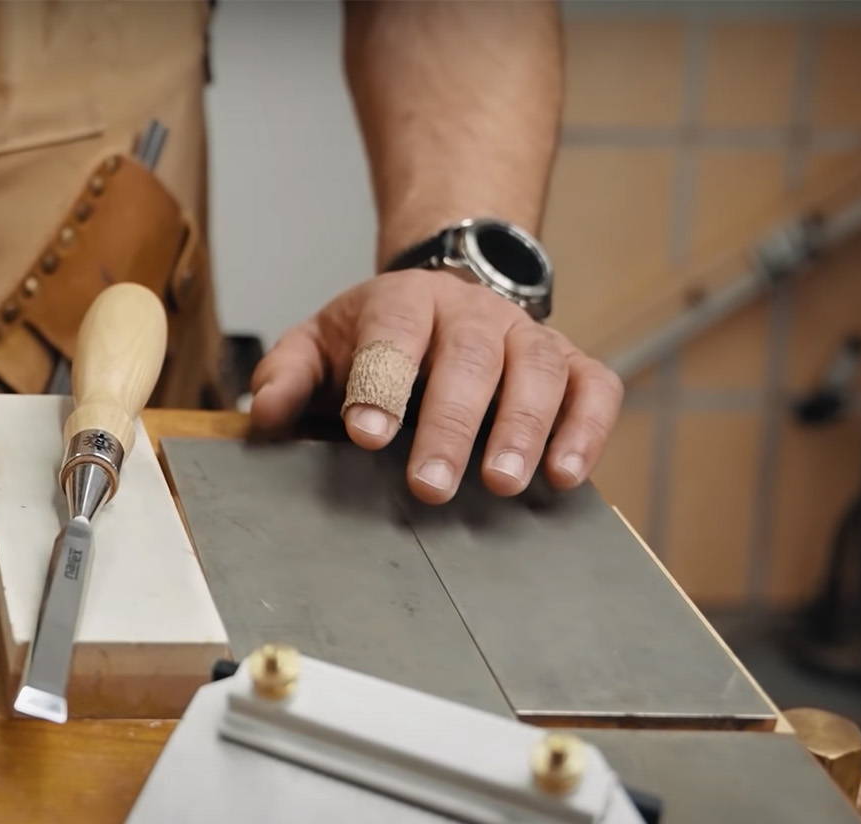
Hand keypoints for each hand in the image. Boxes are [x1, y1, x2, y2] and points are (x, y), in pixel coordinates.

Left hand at [248, 270, 622, 503]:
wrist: (441, 299)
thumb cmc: (373, 340)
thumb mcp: (317, 346)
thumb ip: (286, 377)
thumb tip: (265, 414)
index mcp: (403, 303)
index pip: (392, 336)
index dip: (381, 383)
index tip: (366, 435)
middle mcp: (472, 312)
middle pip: (469, 359)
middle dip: (452, 425)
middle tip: (431, 487)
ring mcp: (527, 335)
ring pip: (538, 370)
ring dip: (524, 428)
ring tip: (504, 484)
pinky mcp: (573, 363)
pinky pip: (594, 387)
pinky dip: (586, 428)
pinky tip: (565, 474)